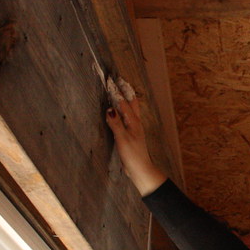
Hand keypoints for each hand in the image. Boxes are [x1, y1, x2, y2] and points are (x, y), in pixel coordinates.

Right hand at [104, 78, 166, 194]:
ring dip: (126, 99)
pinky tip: (120, 112)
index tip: (110, 80)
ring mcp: (134, 128)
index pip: (124, 102)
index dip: (117, 91)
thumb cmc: (132, 155)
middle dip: (126, 91)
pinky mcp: (131, 134)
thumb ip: (116, 123)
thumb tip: (109, 109)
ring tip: (121, 90)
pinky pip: (127, 117)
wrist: (140, 169)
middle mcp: (135, 123)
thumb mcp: (122, 138)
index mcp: (134, 122)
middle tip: (119, 80)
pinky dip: (123, 110)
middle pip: (131, 103)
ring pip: (130, 109)